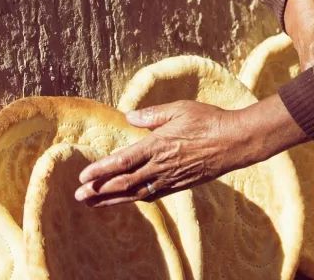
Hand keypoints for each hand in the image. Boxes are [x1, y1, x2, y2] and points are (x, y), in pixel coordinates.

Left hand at [74, 100, 248, 207]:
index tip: (83, 177)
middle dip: (99, 191)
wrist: (235, 142)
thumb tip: (128, 116)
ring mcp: (170, 178)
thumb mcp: (179, 109)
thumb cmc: (208, 120)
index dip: (101, 171)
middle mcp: (160, 166)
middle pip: (124, 183)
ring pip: (135, 193)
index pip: (122, 162)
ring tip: (93, 204)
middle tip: (79, 197)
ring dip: (112, 199)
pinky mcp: (180, 185)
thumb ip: (152, 115)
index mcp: (157, 145)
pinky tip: (126, 199)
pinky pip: (152, 195)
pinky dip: (135, 199)